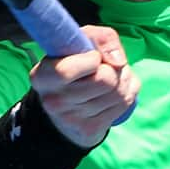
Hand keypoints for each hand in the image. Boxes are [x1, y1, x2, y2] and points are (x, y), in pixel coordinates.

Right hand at [29, 25, 139, 147]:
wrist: (70, 103)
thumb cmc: (77, 62)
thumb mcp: (83, 39)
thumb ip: (102, 38)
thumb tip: (118, 62)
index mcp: (42, 76)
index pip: (67, 70)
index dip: (92, 59)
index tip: (93, 57)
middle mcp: (53, 100)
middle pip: (104, 80)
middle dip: (114, 68)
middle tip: (107, 66)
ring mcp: (71, 119)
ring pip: (118, 92)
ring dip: (123, 79)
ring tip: (111, 78)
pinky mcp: (90, 130)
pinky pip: (124, 104)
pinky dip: (127, 93)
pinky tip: (114, 92)